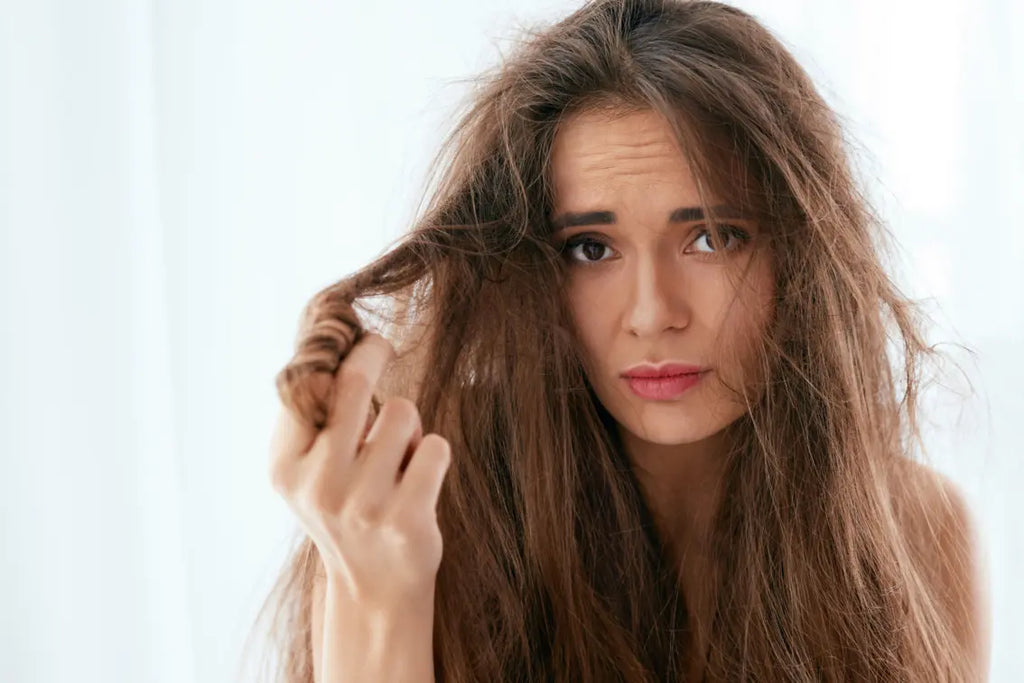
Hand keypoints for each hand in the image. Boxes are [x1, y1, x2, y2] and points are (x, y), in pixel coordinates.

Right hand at [269, 332, 451, 608]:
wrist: (375, 588)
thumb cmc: (347, 509)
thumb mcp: (310, 471)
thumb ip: (313, 418)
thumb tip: (336, 345)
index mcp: (286, 468)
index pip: (307, 385)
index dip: (336, 351)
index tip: (356, 338)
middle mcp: (318, 485)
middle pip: (353, 383)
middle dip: (373, 352)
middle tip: (381, 345)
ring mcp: (362, 504)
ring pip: (402, 412)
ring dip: (410, 425)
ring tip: (399, 458)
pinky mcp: (406, 519)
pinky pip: (435, 447)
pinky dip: (433, 454)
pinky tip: (419, 482)